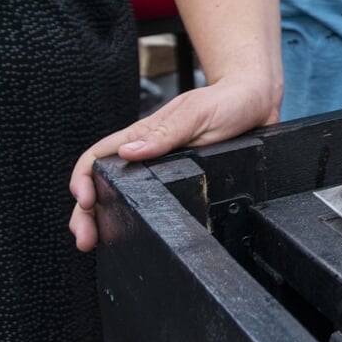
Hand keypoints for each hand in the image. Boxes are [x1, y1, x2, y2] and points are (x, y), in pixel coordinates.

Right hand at [68, 76, 280, 251]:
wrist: (258, 101)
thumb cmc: (228, 101)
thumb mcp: (197, 115)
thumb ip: (165, 134)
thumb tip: (130, 152)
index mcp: (143, 134)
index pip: (98, 156)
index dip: (83, 179)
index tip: (85, 201)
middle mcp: (147, 151)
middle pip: (102, 182)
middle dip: (86, 211)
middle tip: (86, 238)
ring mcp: (162, 165)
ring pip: (121, 193)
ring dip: (104, 217)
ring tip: (96, 240)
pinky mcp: (181, 176)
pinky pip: (150, 196)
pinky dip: (131, 214)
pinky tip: (127, 232)